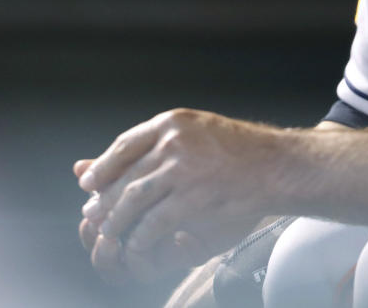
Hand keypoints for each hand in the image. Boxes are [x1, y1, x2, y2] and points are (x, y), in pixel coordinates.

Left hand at [74, 109, 278, 280]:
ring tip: (111, 232)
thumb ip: (153, 145)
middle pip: (125, 175)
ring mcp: (183, 169)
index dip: (102, 167)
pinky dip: (141, 237)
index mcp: (173, 122)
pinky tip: (138, 244)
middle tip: (94, 215)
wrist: (278, 166)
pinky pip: (153, 223)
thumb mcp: (196, 133)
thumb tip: (100, 161)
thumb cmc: (241, 150)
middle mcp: (174, 141)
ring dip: (117, 221)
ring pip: (133, 200)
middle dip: (105, 199)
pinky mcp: (192, 198)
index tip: (89, 183)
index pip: (124, 145)